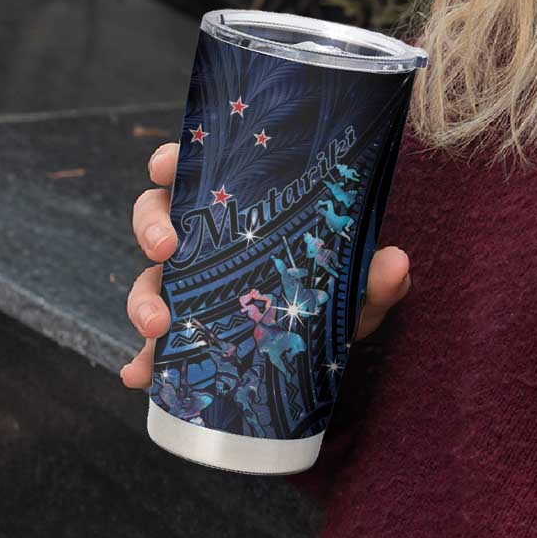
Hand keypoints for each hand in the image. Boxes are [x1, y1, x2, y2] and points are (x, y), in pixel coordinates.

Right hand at [119, 142, 410, 387]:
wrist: (332, 343)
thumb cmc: (338, 291)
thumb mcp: (359, 284)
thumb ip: (377, 276)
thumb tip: (396, 263)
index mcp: (240, 209)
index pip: (197, 172)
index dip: (171, 162)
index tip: (166, 164)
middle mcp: (207, 242)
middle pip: (157, 218)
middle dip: (151, 229)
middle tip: (165, 249)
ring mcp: (193, 287)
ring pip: (149, 279)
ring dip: (142, 299)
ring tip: (157, 327)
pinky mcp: (188, 334)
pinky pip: (154, 346)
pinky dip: (142, 360)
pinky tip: (139, 375)